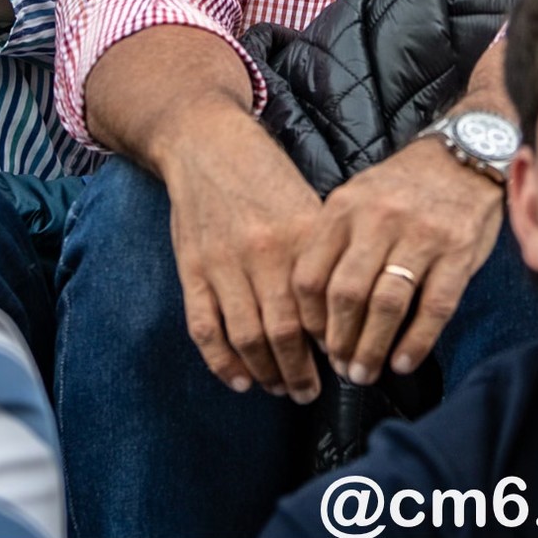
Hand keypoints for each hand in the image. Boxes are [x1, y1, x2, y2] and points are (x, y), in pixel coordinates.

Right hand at [161, 104, 325, 400]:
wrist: (207, 144)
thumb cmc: (266, 175)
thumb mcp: (306, 203)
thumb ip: (322, 252)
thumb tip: (345, 309)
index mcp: (300, 235)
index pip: (322, 307)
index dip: (333, 344)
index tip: (343, 363)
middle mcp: (263, 253)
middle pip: (285, 332)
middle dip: (300, 372)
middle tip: (310, 392)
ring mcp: (223, 264)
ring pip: (246, 337)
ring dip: (265, 373)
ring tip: (280, 389)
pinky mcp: (192, 269)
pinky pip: (205, 328)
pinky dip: (221, 362)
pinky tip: (239, 380)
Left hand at [292, 134, 503, 385]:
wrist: (464, 154)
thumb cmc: (404, 186)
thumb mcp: (358, 197)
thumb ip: (336, 242)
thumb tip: (318, 312)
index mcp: (345, 207)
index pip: (311, 275)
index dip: (309, 320)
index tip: (315, 343)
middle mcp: (379, 219)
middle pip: (346, 295)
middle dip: (339, 343)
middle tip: (341, 368)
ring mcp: (421, 235)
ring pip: (386, 305)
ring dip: (372, 349)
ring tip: (366, 373)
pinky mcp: (458, 251)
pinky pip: (433, 307)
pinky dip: (415, 342)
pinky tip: (403, 362)